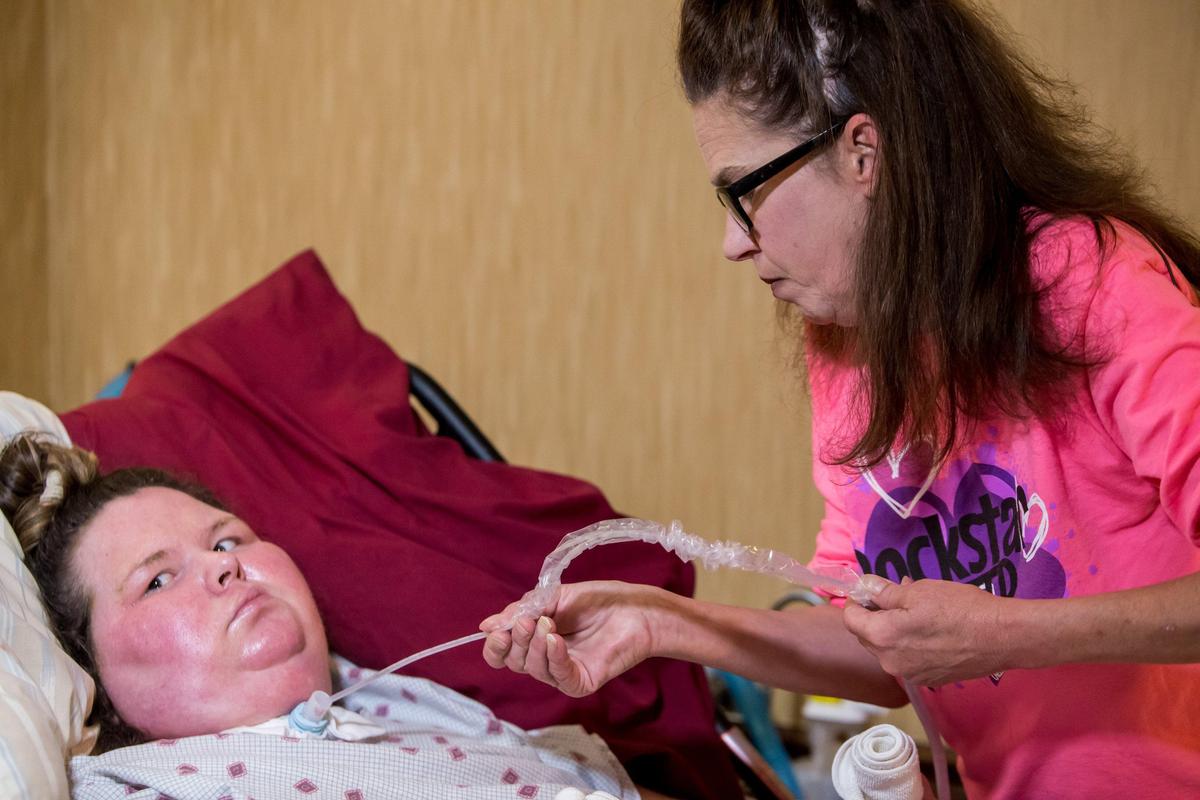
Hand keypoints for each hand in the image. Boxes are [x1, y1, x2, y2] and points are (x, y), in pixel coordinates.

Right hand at [479, 581, 669, 697]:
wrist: (635, 608)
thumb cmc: (598, 600)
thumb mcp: (553, 597)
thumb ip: (522, 610)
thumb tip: (486, 625)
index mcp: (535, 639)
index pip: (502, 653)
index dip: (495, 645)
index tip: (496, 629)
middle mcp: (545, 659)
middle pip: (513, 662)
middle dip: (515, 640)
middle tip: (527, 621)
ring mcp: (562, 673)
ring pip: (533, 668)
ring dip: (535, 645)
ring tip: (549, 623)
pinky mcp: (580, 682)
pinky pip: (558, 676)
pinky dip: (553, 657)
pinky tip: (556, 639)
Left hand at [842, 575, 1013, 685]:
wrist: (1002, 637)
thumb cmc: (960, 608)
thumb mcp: (918, 591)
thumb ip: (885, 592)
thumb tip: (864, 585)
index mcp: (882, 637)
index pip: (850, 619)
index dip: (856, 602)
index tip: (868, 591)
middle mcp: (890, 661)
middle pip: (867, 636)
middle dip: (875, 616)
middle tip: (896, 596)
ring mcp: (909, 674)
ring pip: (888, 648)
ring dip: (893, 630)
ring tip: (918, 610)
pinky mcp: (928, 680)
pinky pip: (907, 659)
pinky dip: (911, 645)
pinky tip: (931, 631)